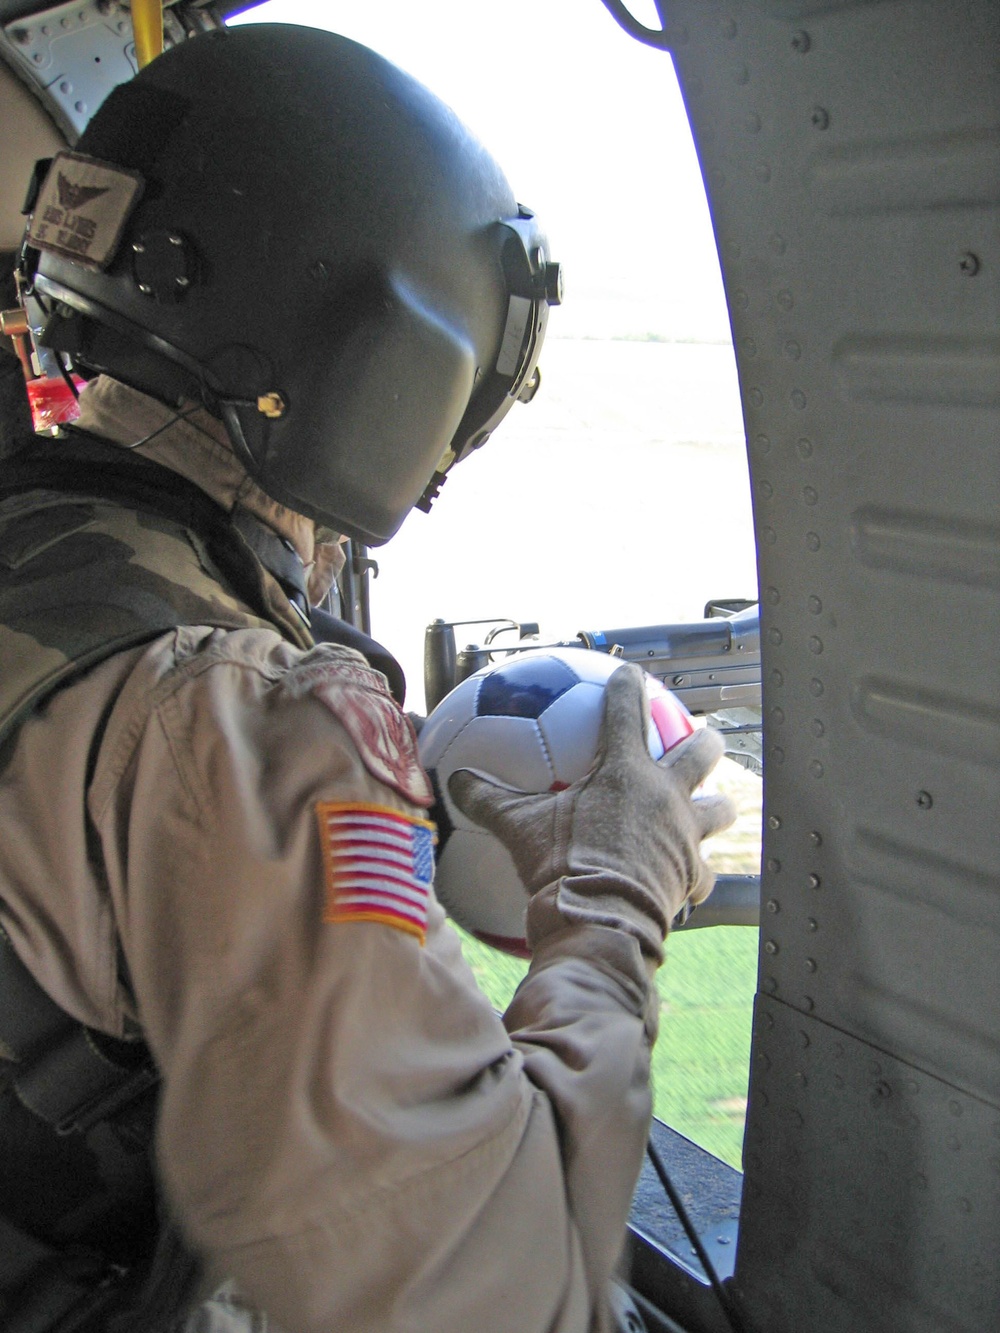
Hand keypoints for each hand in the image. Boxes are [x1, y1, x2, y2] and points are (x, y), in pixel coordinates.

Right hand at [449, 664, 734, 960]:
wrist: (599, 921)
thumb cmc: (560, 865)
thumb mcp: (517, 827)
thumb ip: (487, 798)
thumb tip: (454, 778)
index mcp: (626, 771)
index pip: (627, 710)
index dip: (629, 685)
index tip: (630, 672)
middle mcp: (665, 795)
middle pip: (701, 752)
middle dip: (705, 741)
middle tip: (702, 737)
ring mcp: (685, 835)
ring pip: (719, 810)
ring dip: (717, 807)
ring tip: (716, 808)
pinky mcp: (692, 875)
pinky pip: (703, 872)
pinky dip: (697, 874)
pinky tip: (691, 880)